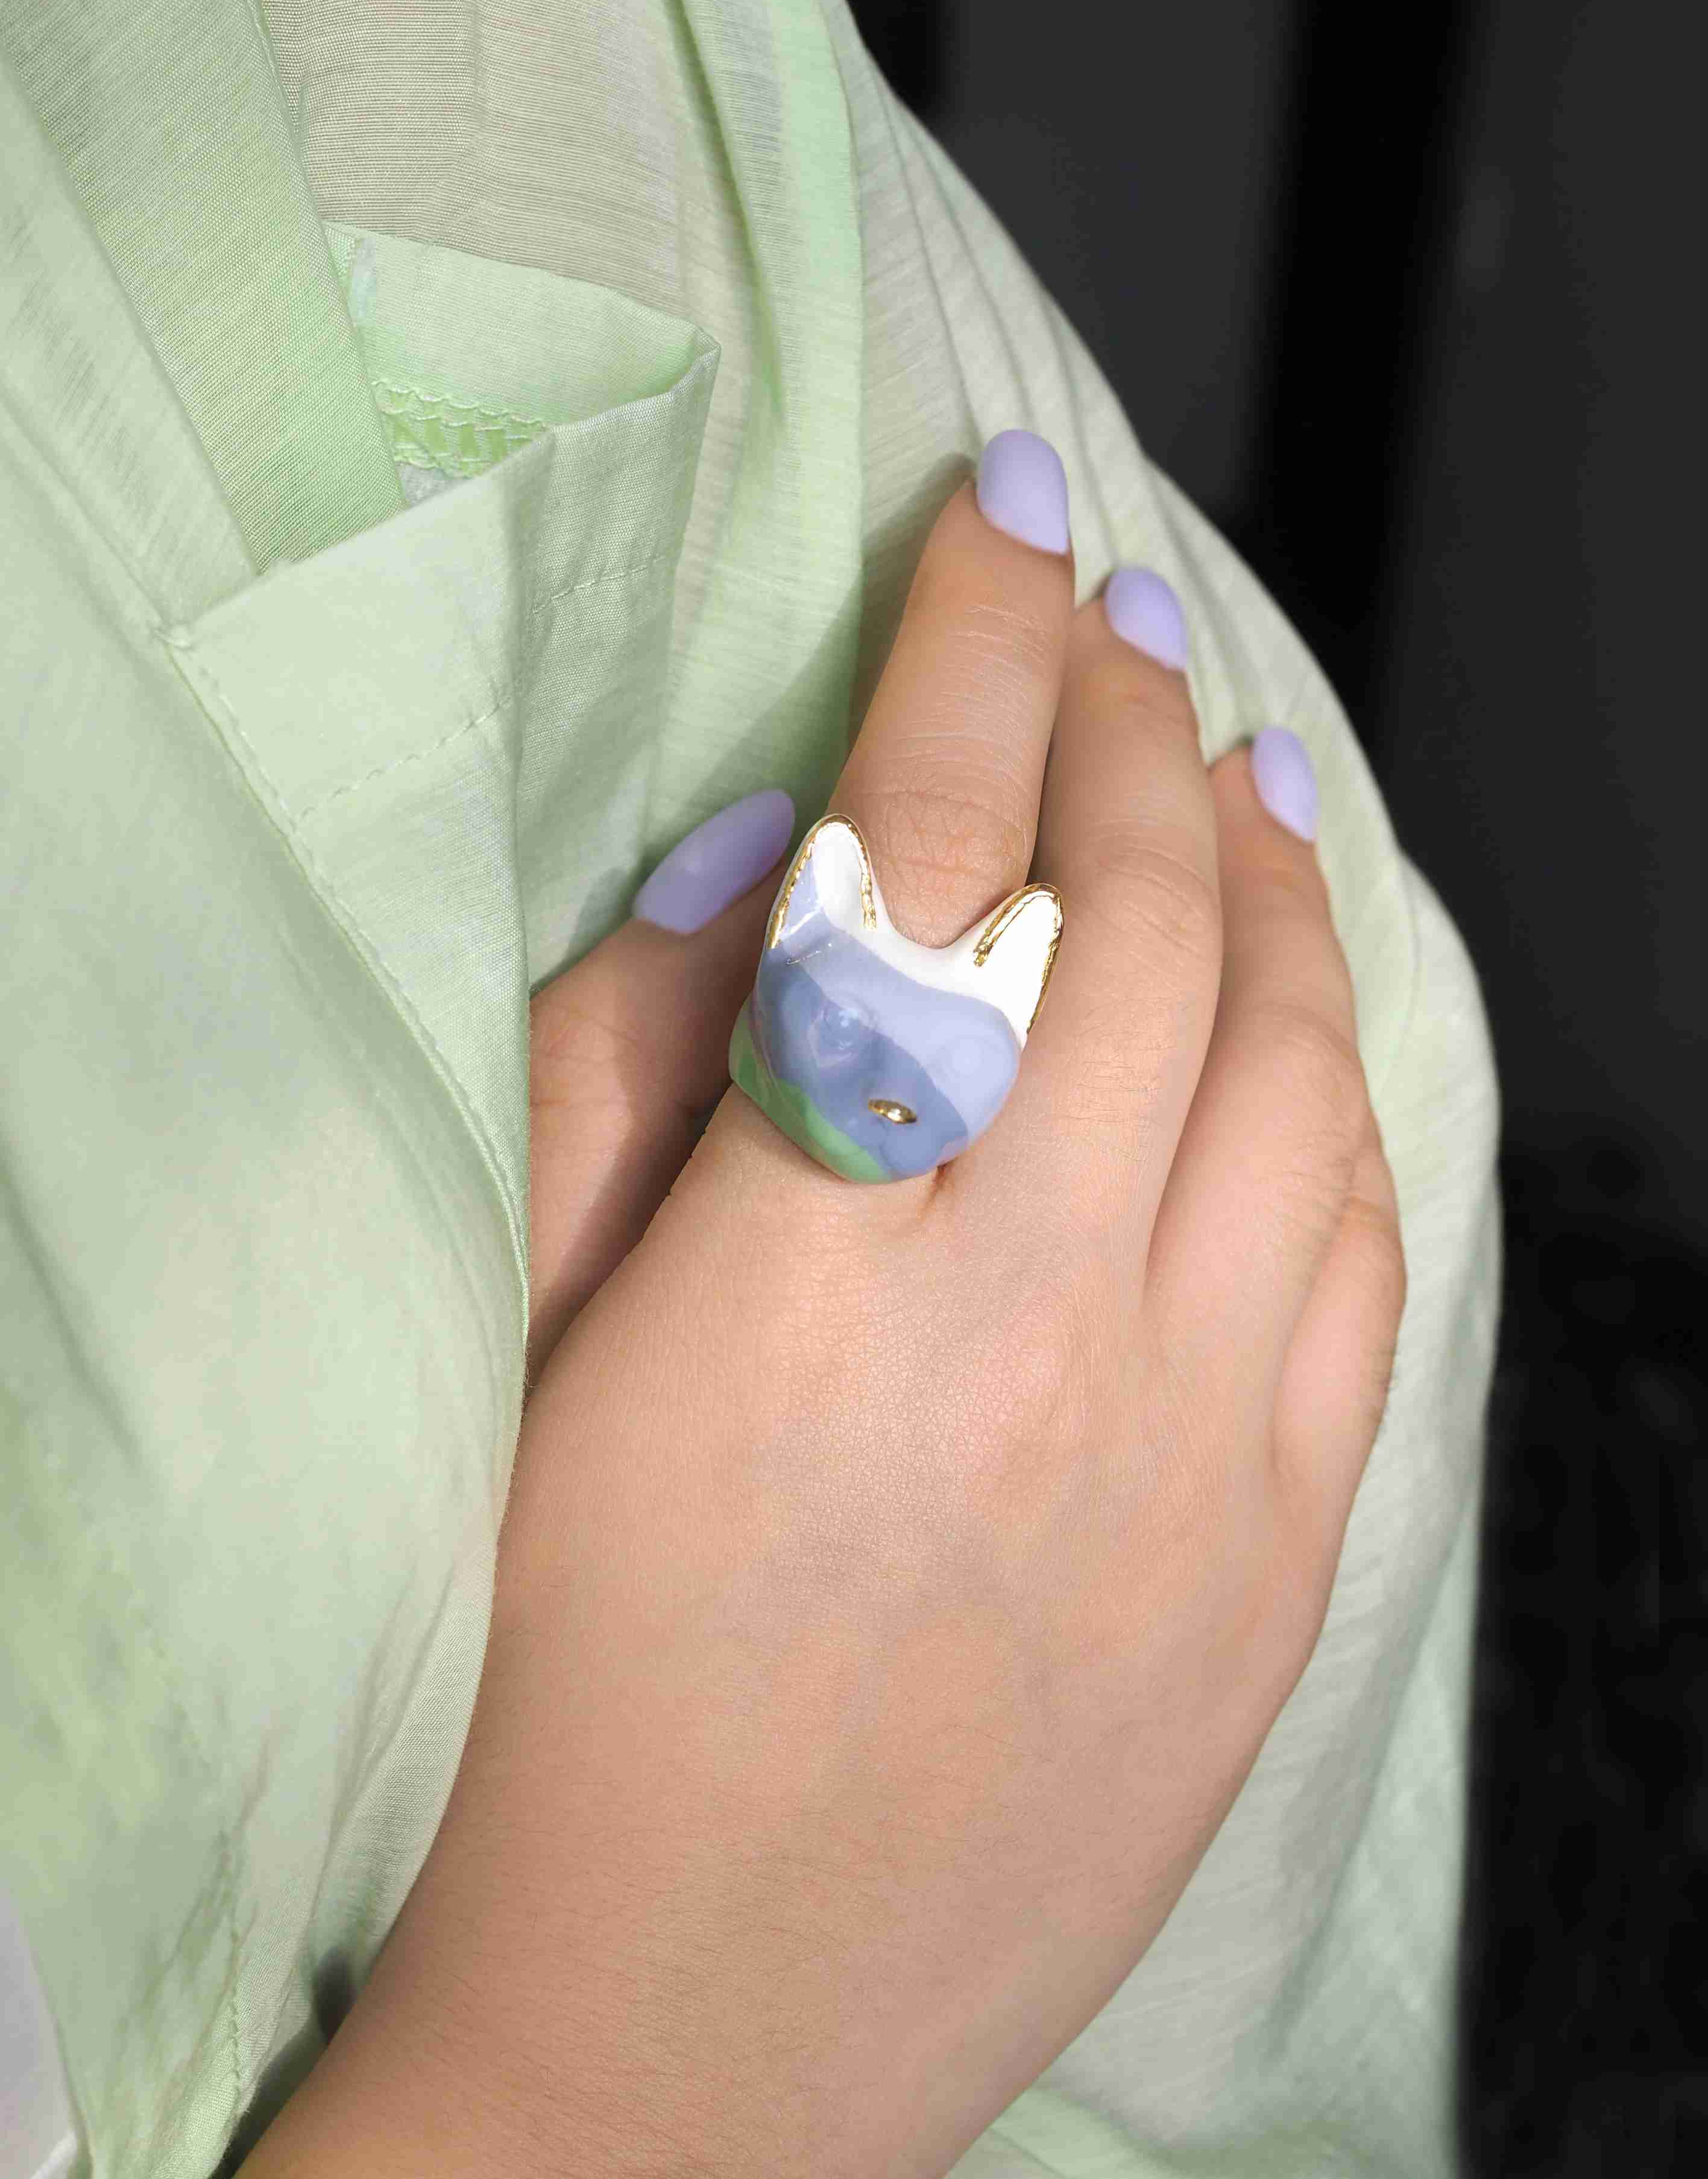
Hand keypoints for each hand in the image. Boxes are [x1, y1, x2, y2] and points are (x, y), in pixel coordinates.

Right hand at [245, 442, 1405, 2178]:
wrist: (669, 2058)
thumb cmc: (543, 1696)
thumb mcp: (519, 1355)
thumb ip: (632, 1072)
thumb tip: (782, 857)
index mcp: (818, 1255)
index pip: (938, 849)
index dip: (973, 647)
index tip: (1006, 517)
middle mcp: (1044, 1326)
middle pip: (1147, 922)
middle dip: (1127, 725)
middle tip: (1105, 621)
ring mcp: (1196, 1454)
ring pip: (1300, 1066)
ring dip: (1266, 882)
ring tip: (1223, 771)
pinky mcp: (1273, 1566)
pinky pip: (1363, 1253)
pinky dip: (1344, 1086)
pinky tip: (1304, 1011)